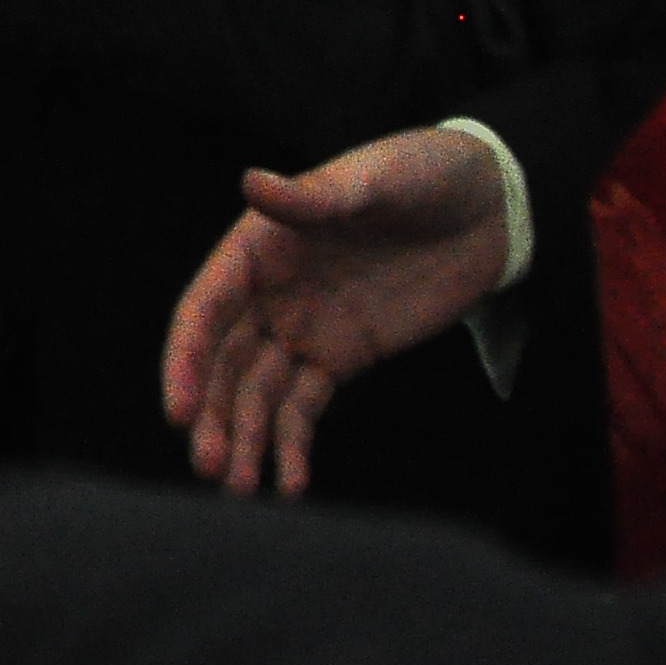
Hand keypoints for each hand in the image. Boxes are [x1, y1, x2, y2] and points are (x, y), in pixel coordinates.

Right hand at [160, 126, 512, 498]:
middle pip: (223, 363)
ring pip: (256, 394)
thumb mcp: (373, 180)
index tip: (177, 409)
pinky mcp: (340, 358)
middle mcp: (269, 292)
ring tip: (244, 490)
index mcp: (259, 246)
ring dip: (244, 439)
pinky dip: (292, 445)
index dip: (186, 358)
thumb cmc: (422, 174)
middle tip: (211, 467)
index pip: (207, 309)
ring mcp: (302, 329)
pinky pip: (303, 409)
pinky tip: (291, 483)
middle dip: (212, 415)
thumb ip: (314, 196)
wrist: (488, 206)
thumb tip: (252, 181)